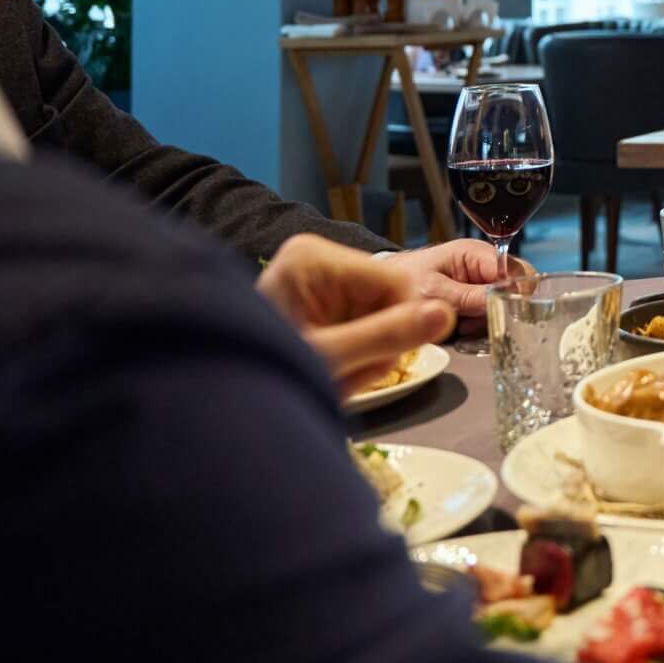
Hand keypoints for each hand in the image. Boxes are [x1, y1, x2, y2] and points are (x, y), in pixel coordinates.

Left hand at [257, 233, 451, 397]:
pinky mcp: (321, 301)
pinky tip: (333, 371)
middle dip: (376, 344)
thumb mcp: (328, 358)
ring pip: (381, 316)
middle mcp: (316, 260)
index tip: (377, 362)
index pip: (394, 281)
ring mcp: (318, 281)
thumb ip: (385, 336)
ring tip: (333, 377)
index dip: (401, 324)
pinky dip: (356, 355)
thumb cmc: (257, 377)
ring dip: (367, 355)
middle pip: (388, 300)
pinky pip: (365, 324)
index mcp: (313, 258)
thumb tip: (444, 315)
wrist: (219, 404)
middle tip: (345, 375)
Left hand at [383, 238, 528, 321]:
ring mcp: (480, 283)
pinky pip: (489, 316)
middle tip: (472, 322)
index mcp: (475, 254)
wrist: (380, 293)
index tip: (505, 314)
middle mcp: (483, 266)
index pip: (515, 270)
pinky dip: (477, 327)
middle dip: (498, 311)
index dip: (516, 293)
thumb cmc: (402, 283)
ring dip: (485, 322)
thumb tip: (502, 301)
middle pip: (514, 290)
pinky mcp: (475, 300)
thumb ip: (468, 296)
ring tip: (460, 326)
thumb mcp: (433, 291)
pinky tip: (461, 328)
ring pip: (503, 307)